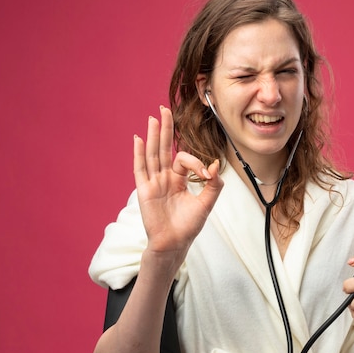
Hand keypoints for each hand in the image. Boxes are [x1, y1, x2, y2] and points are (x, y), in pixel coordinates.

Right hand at [133, 106, 223, 258]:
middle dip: (165, 129)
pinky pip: (141, 170)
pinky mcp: (144, 191)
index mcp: (177, 180)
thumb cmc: (188, 226)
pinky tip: (139, 139)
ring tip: (153, 117)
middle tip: (165, 108)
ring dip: (153, 136)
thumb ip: (213, 185)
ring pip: (152, 155)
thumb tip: (214, 164)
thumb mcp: (206, 204)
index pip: (183, 159)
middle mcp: (164, 178)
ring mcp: (153, 183)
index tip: (205, 173)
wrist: (174, 244)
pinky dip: (139, 154)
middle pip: (163, 148)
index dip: (195, 161)